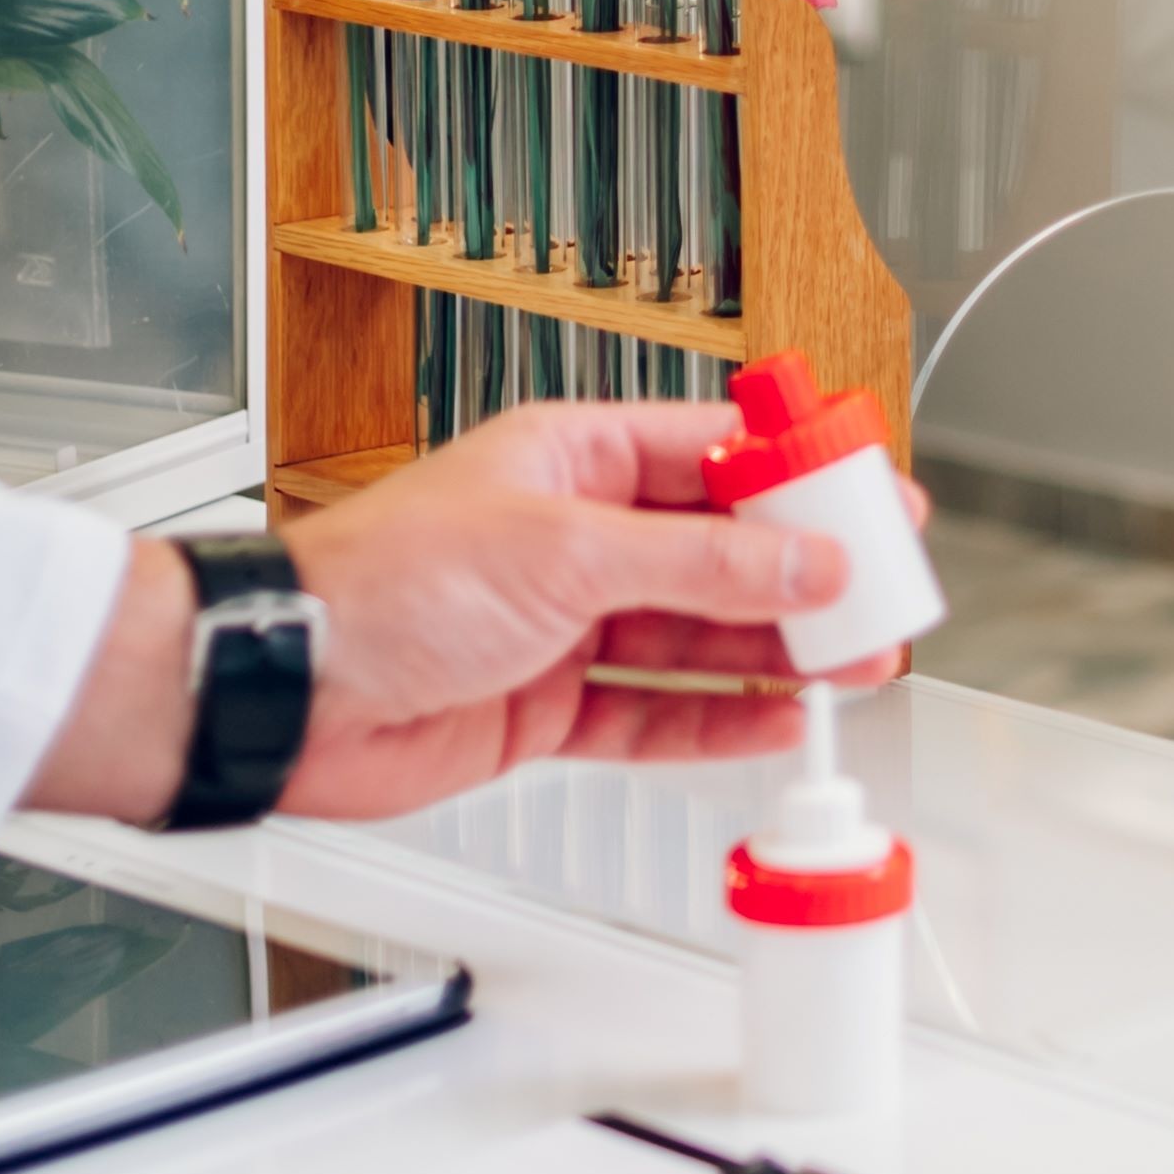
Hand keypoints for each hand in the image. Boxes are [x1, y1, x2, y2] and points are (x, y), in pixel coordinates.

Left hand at [24, 404, 889, 826]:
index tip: (878, 499)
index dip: (804, 477)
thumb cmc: (381, 585)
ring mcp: (563, 623)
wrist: (286, 689)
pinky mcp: (544, 705)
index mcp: (577, 458)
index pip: (719, 453)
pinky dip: (714, 718)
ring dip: (777, 652)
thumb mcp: (566, 554)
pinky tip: (774, 719)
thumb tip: (808, 558)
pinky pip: (651, 709)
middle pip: (722, 549)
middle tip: (887, 600)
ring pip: (697, 633)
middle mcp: (577, 535)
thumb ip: (702, 562)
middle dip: (807, 575)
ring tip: (856, 665)